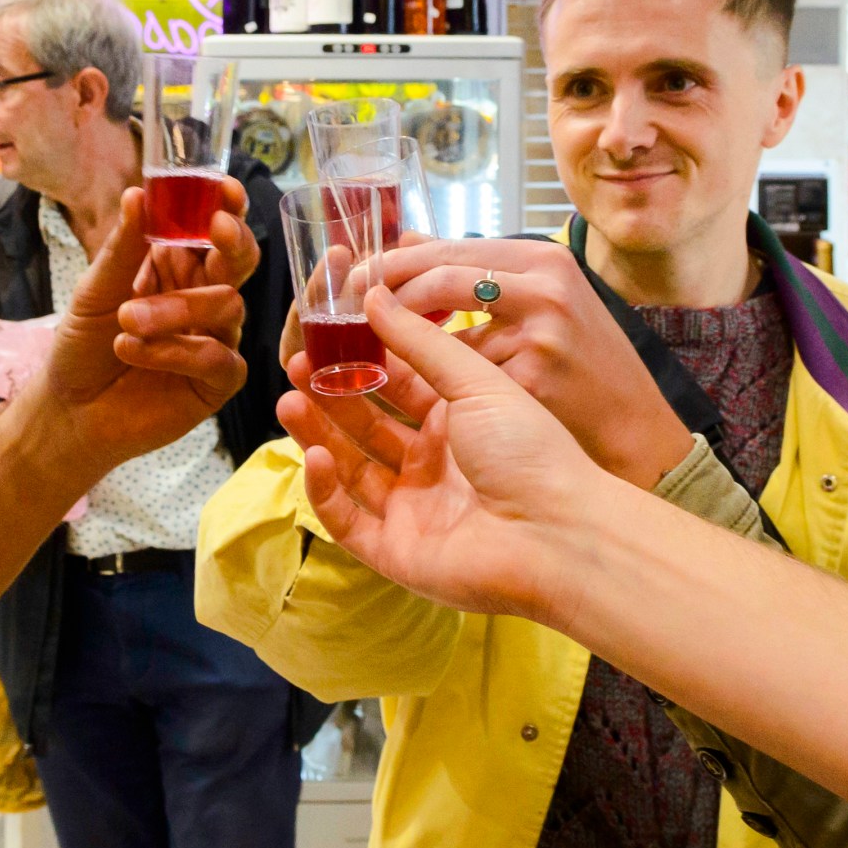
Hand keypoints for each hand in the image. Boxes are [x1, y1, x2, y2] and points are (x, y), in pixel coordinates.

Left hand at [33, 182, 254, 470]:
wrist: (69, 410)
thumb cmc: (82, 345)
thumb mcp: (95, 290)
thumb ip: (123, 247)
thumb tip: (138, 193)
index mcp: (178, 266)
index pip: (213, 228)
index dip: (226, 207)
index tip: (225, 190)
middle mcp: (204, 297)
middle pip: (240, 261)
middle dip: (234, 242)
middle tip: (217, 228)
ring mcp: (216, 339)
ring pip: (228, 306)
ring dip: (176, 309)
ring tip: (126, 321)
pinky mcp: (217, 381)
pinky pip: (219, 357)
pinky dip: (175, 351)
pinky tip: (132, 351)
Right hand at [279, 287, 622, 624]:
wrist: (560, 533)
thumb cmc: (532, 452)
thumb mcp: (475, 382)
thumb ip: (420, 341)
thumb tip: (375, 294)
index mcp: (458, 424)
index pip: (396, 388)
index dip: (360, 363)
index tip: (326, 335)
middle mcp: (433, 466)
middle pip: (366, 427)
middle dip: (329, 396)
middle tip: (295, 364)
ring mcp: (413, 510)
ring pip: (349, 470)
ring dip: (317, 435)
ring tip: (287, 400)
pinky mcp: (397, 552)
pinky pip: (348, 521)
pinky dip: (326, 491)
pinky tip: (313, 456)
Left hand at [376, 239, 692, 487]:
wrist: (637, 428)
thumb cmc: (587, 364)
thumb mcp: (545, 300)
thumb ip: (478, 272)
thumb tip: (408, 242)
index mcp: (542, 260)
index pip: (447, 248)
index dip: (395, 264)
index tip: (360, 278)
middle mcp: (543, 289)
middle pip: (438, 277)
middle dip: (388, 294)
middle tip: (352, 313)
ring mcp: (538, 336)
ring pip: (442, 333)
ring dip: (406, 347)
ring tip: (380, 356)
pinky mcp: (531, 382)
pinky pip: (461, 381)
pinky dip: (438, 389)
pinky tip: (426, 396)